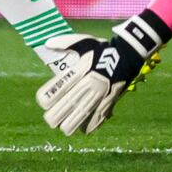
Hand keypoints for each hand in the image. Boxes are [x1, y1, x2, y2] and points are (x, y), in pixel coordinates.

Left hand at [36, 25, 159, 135]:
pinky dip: (89, 126)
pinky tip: (82, 130)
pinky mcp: (109, 101)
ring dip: (70, 124)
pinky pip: (98, 118)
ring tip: (64, 128)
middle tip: (50, 119)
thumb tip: (47, 43)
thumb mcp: (83, 42)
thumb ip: (64, 43)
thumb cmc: (102, 49)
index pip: (59, 88)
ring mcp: (99, 94)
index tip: (43, 102)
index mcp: (79, 71)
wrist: (128, 55)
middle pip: (67, 105)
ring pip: (81, 115)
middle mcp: (88, 84)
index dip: (48, 98)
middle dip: (55, 115)